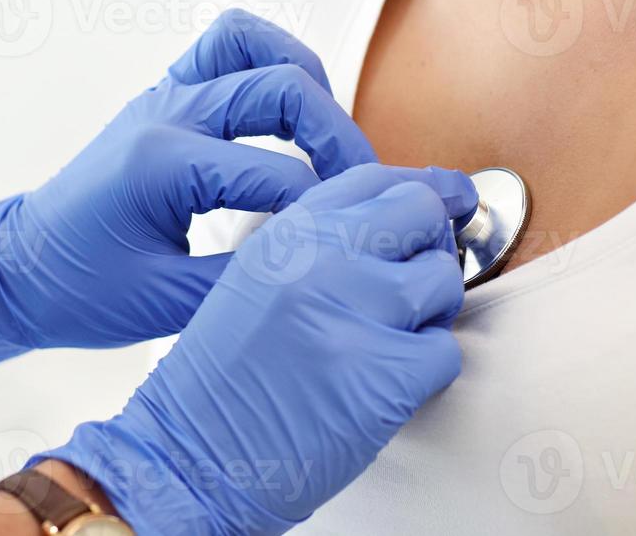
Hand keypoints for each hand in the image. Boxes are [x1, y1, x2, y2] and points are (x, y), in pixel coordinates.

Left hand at [0, 9, 377, 381]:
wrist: (18, 269)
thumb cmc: (79, 291)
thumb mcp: (165, 305)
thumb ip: (247, 279)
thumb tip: (320, 262)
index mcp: (163, 163)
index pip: (281, 176)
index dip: (328, 212)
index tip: (357, 240)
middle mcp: (167, 112)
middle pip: (285, 90)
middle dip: (339, 138)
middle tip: (364, 186)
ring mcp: (166, 94)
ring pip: (256, 44)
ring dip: (306, 82)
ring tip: (328, 136)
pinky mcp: (167, 94)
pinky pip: (227, 45)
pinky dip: (270, 60)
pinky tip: (291, 110)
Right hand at [38, 162, 477, 535]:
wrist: (191, 459)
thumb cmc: (225, 379)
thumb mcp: (256, 279)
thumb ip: (321, 241)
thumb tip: (409, 214)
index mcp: (287, 232)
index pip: (375, 177)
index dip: (418, 188)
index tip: (444, 200)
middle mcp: (322, 259)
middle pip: (421, 213)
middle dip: (430, 245)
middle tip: (414, 281)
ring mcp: (356, 313)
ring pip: (443, 280)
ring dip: (431, 311)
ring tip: (389, 339)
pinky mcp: (386, 375)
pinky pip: (444, 351)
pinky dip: (426, 370)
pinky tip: (383, 382)